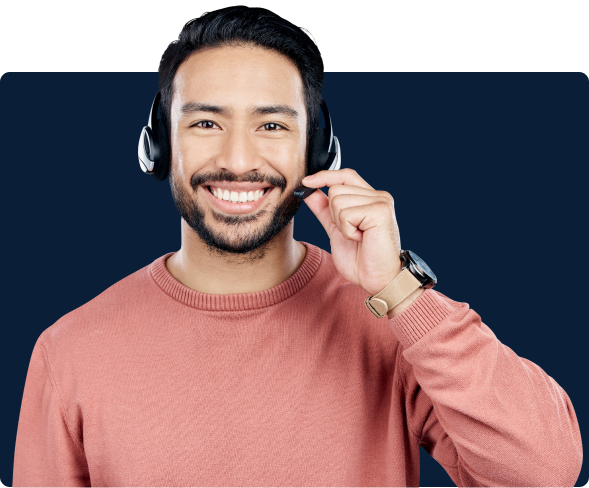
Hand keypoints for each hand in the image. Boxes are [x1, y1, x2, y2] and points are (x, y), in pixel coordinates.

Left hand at [301, 168, 402, 296]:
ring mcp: (381, 202)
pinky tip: (362, 239)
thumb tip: (308, 191)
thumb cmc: (361, 259)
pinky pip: (346, 214)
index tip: (306, 183)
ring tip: (358, 237)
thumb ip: (324, 210)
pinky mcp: (380, 211)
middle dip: (334, 215)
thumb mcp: (336, 230)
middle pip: (335, 189)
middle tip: (352, 233)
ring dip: (341, 225)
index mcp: (370, 198)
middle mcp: (379, 196)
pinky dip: (348, 231)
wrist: (377, 280)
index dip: (325, 176)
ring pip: (337, 200)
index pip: (345, 175)